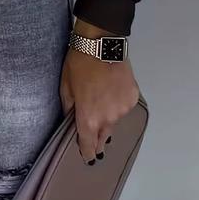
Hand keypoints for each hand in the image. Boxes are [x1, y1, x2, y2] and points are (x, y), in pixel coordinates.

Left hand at [60, 19, 139, 163]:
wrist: (101, 43)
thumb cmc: (79, 62)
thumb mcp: (66, 85)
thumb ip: (68, 107)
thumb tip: (71, 119)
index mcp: (89, 118)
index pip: (88, 144)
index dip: (87, 152)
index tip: (88, 157)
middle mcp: (108, 118)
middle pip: (103, 135)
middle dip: (98, 136)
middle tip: (95, 135)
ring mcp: (123, 109)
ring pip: (114, 120)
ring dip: (108, 116)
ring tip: (102, 100)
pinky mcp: (132, 98)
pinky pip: (124, 106)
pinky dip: (118, 103)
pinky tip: (112, 90)